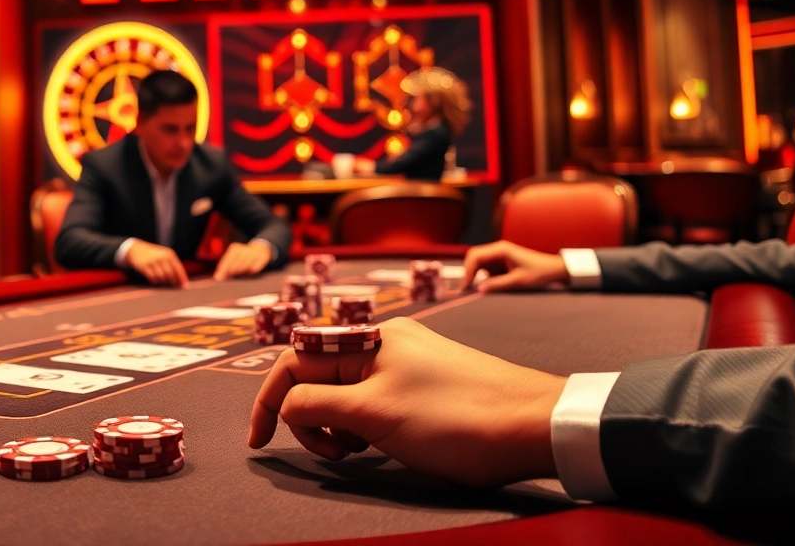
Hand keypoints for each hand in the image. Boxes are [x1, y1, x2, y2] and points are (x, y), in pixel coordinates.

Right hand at [125, 240, 188, 287]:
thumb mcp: (164, 255)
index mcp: (169, 254)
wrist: (136, 249)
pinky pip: (152, 277)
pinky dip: (155, 281)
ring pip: (161, 277)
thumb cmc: (154, 255)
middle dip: (173, 282)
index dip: (182, 278)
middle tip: (174, 286)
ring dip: (163, 281)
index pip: (178, 268)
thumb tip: (182, 281)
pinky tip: (154, 280)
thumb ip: (173, 266)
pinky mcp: (144, 266)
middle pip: (170, 274)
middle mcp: (162, 257)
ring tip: (162, 280)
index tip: (185, 287)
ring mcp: (153, 261)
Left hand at [213, 240, 271, 280]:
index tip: (219, 278)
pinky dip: (252, 271)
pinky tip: (251, 270)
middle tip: (233, 275)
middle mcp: (244, 250)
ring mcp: (254, 254)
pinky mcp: (262, 258)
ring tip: (243, 271)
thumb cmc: (242, 257)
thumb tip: (217, 277)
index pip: (227, 260)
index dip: (223, 270)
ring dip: (243, 272)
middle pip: (235, 266)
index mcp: (234, 249)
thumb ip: (224, 267)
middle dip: (233, 273)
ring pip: (245, 268)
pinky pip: (255, 269)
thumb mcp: (233, 258)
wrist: (260, 249)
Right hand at [248, 317, 564, 487]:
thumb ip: (317, 405)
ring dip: (337, 426)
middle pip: (318, 377)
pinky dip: (363, 425)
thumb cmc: (455, 418)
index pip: (295, 362)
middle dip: (310, 419)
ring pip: (344, 392)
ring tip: (360, 452)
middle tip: (335, 456)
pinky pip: (372, 399)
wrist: (534, 425)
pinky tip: (381, 446)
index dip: (269, 402)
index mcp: (367, 338)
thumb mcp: (374, 415)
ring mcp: (406, 362)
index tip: (260, 443)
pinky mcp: (424, 383)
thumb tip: (286, 405)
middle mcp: (383, 342)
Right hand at [461, 241, 569, 292]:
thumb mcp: (518, 281)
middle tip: (466, 288)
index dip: (468, 270)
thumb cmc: (539, 273)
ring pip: (478, 262)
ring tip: (472, 289)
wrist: (554, 269)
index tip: (466, 286)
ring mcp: (498, 255)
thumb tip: (478, 289)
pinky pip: (486, 267)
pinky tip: (484, 286)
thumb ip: (498, 284)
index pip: (475, 256)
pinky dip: (482, 276)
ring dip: (474, 274)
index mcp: (501, 249)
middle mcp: (497, 249)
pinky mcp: (501, 262)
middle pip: (474, 256)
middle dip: (468, 271)